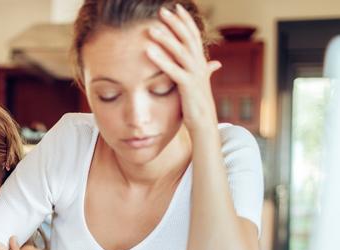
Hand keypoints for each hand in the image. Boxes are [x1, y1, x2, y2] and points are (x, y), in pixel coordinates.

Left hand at [146, 4, 221, 131]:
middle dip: (175, 23)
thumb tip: (214, 63)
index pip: (194, 36)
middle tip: (162, 10)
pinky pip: (172, 70)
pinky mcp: (187, 87)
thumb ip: (206, 71)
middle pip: (188, 38)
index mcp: (201, 63)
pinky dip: (160, 59)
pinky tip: (148, 50)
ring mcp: (195, 75)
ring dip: (166, 38)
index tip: (176, 8)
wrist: (204, 124)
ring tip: (152, 28)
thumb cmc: (199, 105)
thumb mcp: (201, 84)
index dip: (185, 21)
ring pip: (180, 51)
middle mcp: (200, 65)